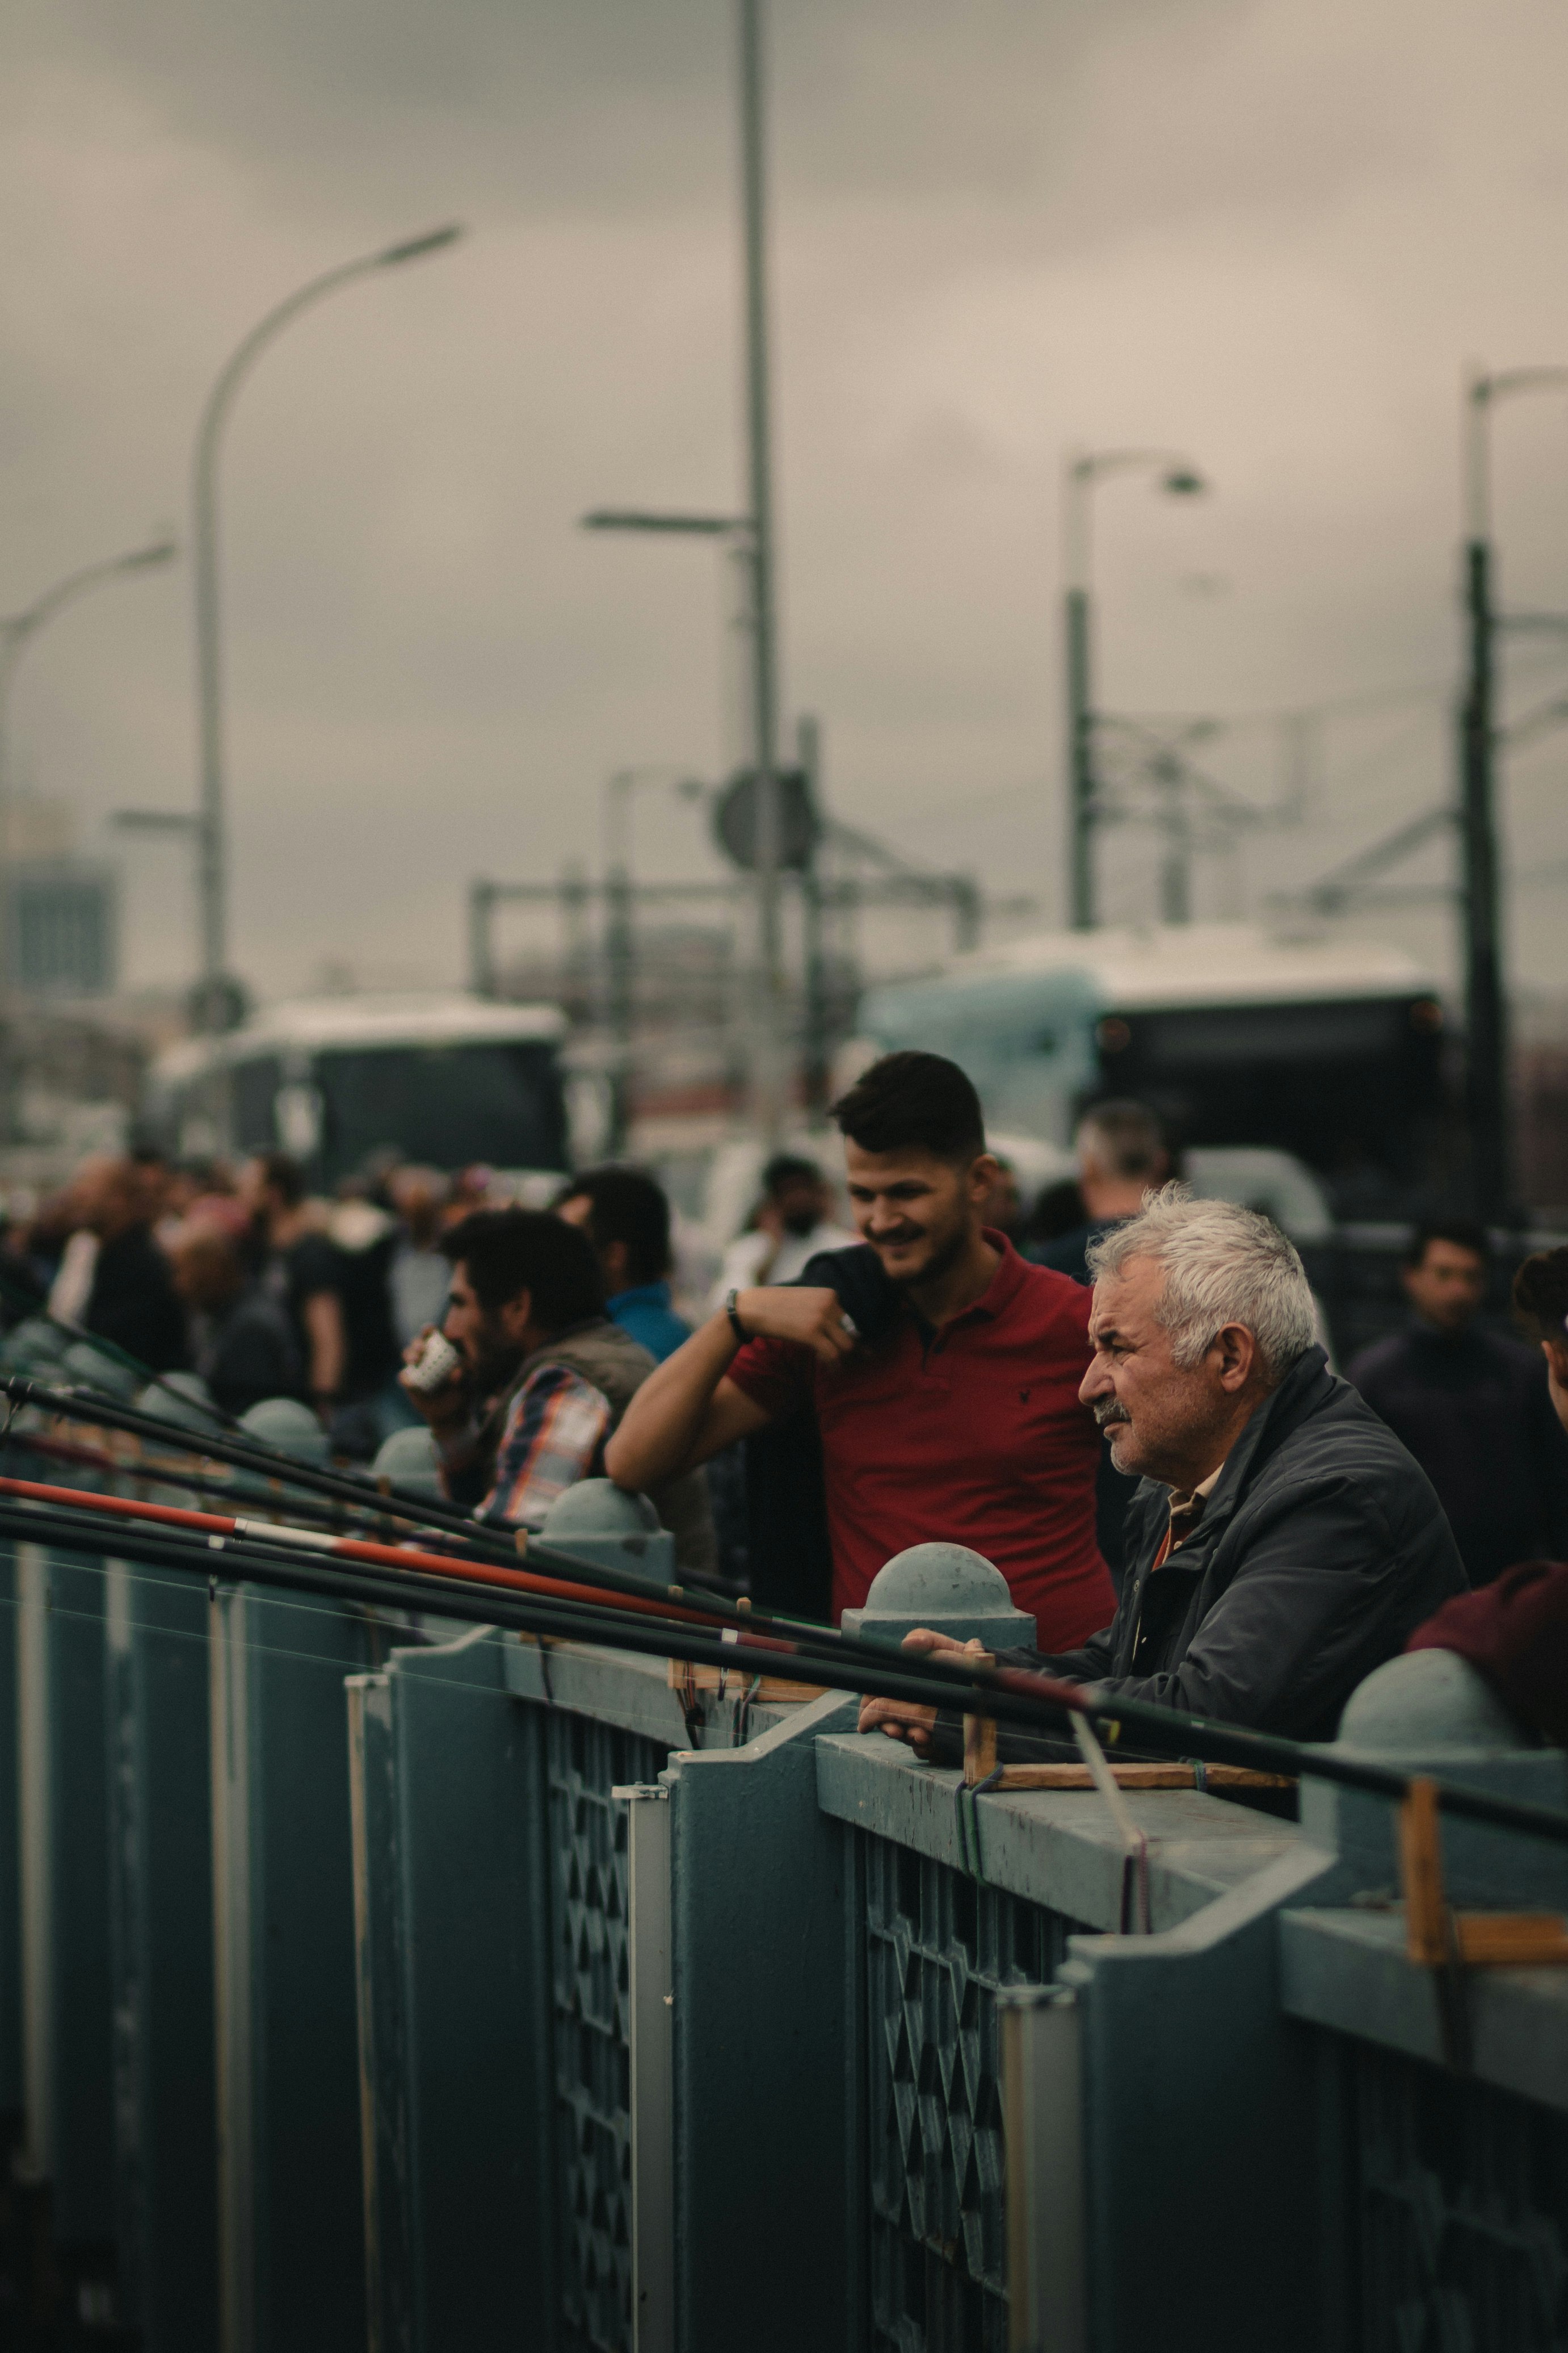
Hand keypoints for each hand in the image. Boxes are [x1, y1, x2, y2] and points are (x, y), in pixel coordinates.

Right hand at [398, 1325, 468, 1430]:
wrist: (451, 1415)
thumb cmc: (463, 1394)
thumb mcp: (468, 1386)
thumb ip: (465, 1378)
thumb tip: (458, 1371)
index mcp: (443, 1350)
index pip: (435, 1335)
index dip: (430, 1330)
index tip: (432, 1331)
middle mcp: (428, 1355)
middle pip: (419, 1342)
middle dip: (418, 1342)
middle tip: (422, 1348)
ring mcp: (417, 1368)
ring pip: (408, 1354)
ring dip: (410, 1354)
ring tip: (416, 1360)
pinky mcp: (410, 1382)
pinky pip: (404, 1377)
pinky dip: (406, 1378)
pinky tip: (411, 1382)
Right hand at [734, 1285, 858, 1364]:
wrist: (751, 1308)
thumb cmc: (776, 1308)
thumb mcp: (805, 1303)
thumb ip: (823, 1313)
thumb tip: (846, 1334)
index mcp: (830, 1295)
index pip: (848, 1321)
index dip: (841, 1337)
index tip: (833, 1347)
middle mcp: (830, 1303)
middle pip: (851, 1333)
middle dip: (846, 1350)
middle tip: (837, 1361)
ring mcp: (821, 1317)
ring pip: (846, 1346)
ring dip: (842, 1360)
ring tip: (833, 1367)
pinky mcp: (811, 1332)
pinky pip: (833, 1354)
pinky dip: (834, 1366)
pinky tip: (830, 1371)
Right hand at [857, 1629, 985, 1751]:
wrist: (997, 1686)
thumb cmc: (968, 1662)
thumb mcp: (949, 1649)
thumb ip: (927, 1641)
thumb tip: (908, 1643)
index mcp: (908, 1683)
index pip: (878, 1697)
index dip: (870, 1707)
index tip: (869, 1716)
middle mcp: (913, 1704)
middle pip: (888, 1720)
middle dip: (889, 1727)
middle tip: (896, 1730)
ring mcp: (925, 1723)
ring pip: (906, 1737)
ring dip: (909, 1738)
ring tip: (921, 1736)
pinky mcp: (939, 1740)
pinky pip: (926, 1750)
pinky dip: (928, 1748)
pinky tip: (934, 1744)